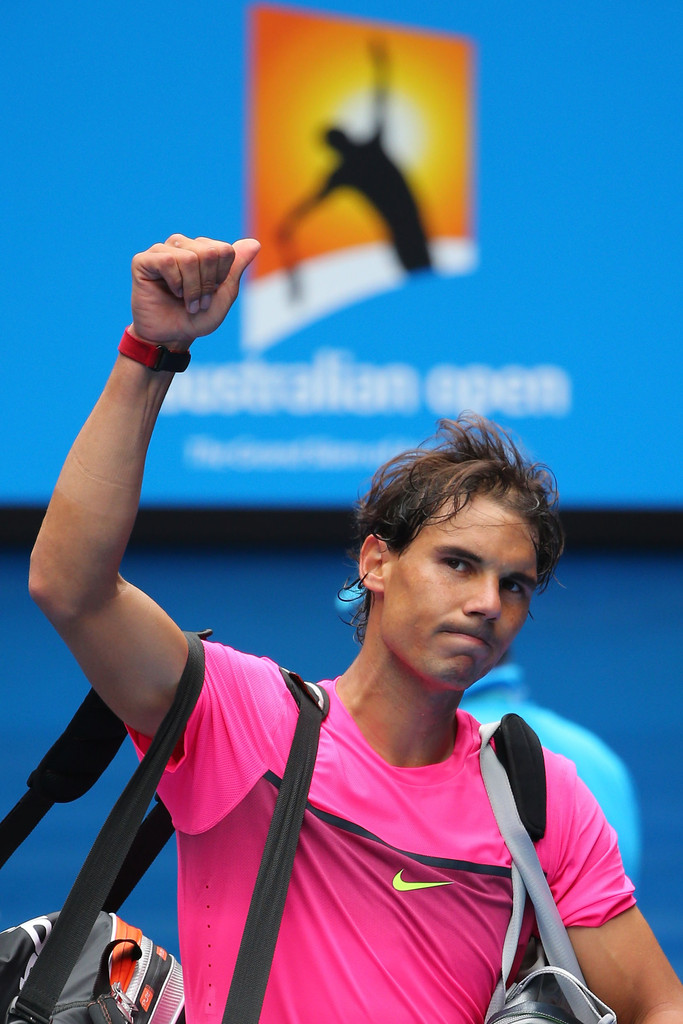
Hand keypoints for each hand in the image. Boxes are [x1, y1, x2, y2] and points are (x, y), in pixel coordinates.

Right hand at [130, 233, 259, 346]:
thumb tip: (255, 243)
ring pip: (189, 258)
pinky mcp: (143, 260)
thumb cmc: (196, 319)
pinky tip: (171, 292)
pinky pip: (167, 261)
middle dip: (207, 284)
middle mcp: (183, 245)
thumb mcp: (224, 296)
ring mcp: (162, 250)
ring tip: (186, 301)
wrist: (170, 338)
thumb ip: (236, 269)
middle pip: (209, 252)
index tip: (211, 294)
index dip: (221, 278)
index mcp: (203, 249)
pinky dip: (175, 283)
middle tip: (198, 302)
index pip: (225, 250)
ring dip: (191, 288)